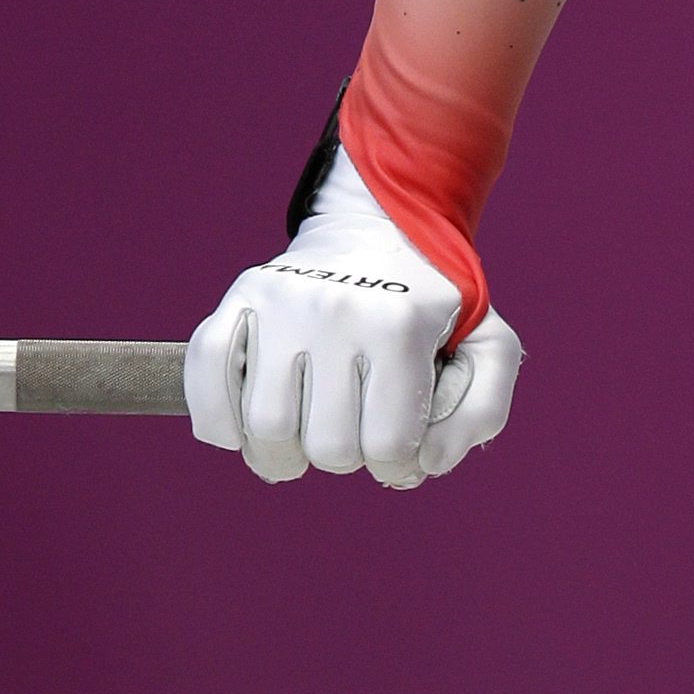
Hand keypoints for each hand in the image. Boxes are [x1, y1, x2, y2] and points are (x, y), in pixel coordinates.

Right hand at [184, 145, 520, 485]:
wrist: (385, 228)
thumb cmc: (434, 304)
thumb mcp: (488, 345)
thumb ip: (480, 412)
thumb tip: (425, 465)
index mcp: (400, 325)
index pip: (387, 445)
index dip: (395, 465)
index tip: (398, 447)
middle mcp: (336, 311)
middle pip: (325, 446)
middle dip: (344, 458)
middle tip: (354, 432)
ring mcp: (281, 303)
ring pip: (264, 429)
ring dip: (284, 455)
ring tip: (305, 437)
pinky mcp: (239, 299)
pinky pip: (205, 381)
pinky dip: (220, 423)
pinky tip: (250, 425)